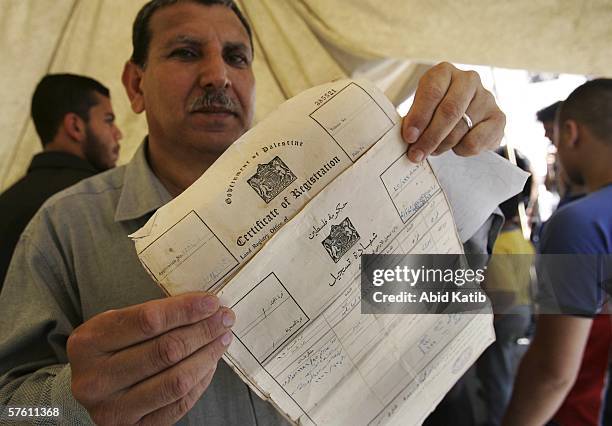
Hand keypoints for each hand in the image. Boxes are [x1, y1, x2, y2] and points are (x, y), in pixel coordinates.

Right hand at [67, 293, 233, 424]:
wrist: (83, 391)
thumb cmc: (107, 349)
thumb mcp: (114, 325)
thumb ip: (152, 315)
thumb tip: (204, 305)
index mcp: (89, 343)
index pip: (147, 321)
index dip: (185, 310)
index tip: (211, 302)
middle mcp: (96, 379)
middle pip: (166, 351)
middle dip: (203, 331)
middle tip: (225, 318)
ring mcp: (113, 409)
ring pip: (177, 380)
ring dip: (208, 356)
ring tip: (222, 339)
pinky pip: (179, 404)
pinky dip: (201, 381)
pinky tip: (209, 363)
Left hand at [401, 62, 504, 161]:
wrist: (464, 122)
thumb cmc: (434, 113)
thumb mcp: (420, 110)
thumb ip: (414, 120)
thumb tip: (410, 137)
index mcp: (444, 72)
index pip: (432, 91)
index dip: (419, 116)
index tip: (409, 137)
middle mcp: (468, 79)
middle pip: (449, 111)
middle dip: (430, 137)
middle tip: (416, 154)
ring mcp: (486, 97)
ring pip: (460, 129)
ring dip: (442, 146)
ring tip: (434, 149)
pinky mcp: (498, 118)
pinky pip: (475, 142)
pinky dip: (460, 150)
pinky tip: (457, 146)